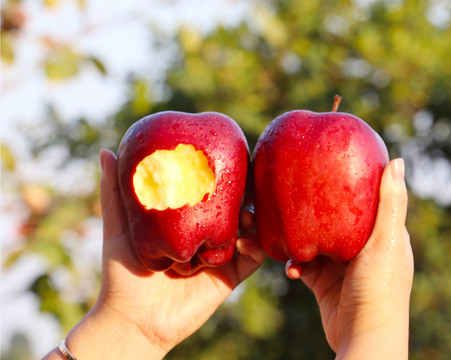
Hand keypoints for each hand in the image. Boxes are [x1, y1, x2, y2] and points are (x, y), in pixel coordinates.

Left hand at [48, 149, 265, 359]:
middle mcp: (206, 235)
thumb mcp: (119, 227)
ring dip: (256, 219)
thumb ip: (115, 191)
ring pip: (250, 231)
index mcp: (186, 222)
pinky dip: (258, 247)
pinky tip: (249, 239)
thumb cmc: (122, 273)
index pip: (210, 194)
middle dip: (245, 194)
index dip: (223, 177)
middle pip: (234, 208)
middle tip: (249, 182)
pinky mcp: (230, 276)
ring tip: (248, 214)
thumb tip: (107, 149)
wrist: (133, 320)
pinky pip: (253, 259)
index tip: (231, 158)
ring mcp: (220, 256)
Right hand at [286, 158, 412, 358]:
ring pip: (313, 240)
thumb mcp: (386, 240)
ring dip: (297, 237)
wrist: (362, 336)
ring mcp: (341, 264)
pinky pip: (303, 264)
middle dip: (313, 209)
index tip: (329, 165)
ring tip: (280, 231)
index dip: (349, 183)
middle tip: (292, 194)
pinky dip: (294, 264)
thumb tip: (396, 160)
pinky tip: (290, 267)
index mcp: (382, 233)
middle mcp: (361, 246)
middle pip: (333, 218)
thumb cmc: (380, 287)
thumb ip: (390, 203)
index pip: (366, 199)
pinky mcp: (323, 281)